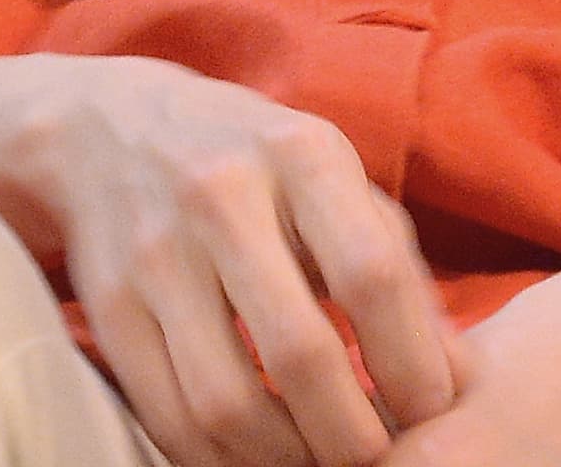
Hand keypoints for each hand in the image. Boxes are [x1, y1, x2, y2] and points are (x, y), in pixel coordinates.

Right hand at [0, 52, 456, 466]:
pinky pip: (168, 411)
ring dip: (286, 456)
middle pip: (300, 352)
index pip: (373, 276)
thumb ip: (396, 263)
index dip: (412, 363)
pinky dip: (219, 456)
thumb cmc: (252, 163)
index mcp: (298, 153)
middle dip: (352, 435)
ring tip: (315, 458)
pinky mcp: (108, 303)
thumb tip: (457, 377)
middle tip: (373, 456)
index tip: (427, 408)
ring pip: (227, 399)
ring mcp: (155, 250)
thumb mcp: (331, 177)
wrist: (103, 126)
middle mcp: (220, 194)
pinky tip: (252, 451)